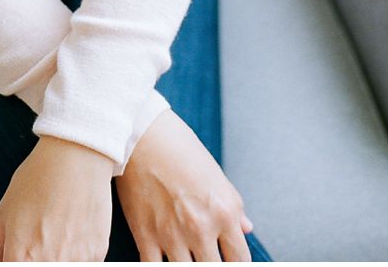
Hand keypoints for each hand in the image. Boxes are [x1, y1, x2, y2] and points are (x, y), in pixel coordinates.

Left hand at [0, 136, 114, 261]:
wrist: (74, 161)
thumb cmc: (37, 181)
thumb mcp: (3, 212)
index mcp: (21, 257)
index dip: (13, 261)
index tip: (15, 254)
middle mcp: (51, 264)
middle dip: (33, 259)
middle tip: (36, 238)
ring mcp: (76, 262)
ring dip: (55, 258)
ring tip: (54, 234)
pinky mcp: (97, 256)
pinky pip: (81, 264)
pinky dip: (74, 255)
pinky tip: (70, 232)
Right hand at [117, 109, 253, 261]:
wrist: (141, 134)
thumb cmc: (180, 150)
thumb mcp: (217, 177)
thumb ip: (234, 208)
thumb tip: (246, 229)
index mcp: (224, 213)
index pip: (240, 260)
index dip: (237, 266)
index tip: (228, 261)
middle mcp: (201, 228)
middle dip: (212, 265)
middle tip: (205, 257)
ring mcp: (171, 234)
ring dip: (187, 265)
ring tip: (184, 257)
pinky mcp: (144, 233)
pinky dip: (158, 266)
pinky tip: (161, 259)